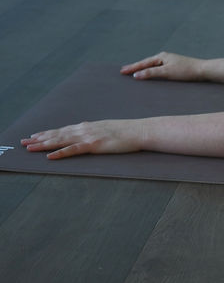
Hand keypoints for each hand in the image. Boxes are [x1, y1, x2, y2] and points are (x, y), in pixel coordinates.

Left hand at [21, 120, 143, 159]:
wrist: (140, 130)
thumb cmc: (128, 131)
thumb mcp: (109, 129)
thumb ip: (97, 131)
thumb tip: (89, 133)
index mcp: (88, 126)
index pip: (64, 130)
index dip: (48, 133)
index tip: (35, 136)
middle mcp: (85, 129)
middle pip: (58, 134)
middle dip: (39, 138)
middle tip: (23, 142)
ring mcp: (89, 136)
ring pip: (61, 141)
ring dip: (43, 145)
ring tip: (29, 148)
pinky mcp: (94, 145)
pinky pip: (73, 150)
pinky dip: (60, 153)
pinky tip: (50, 156)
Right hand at [121, 52, 203, 80]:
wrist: (203, 70)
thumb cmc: (186, 71)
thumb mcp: (167, 72)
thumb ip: (151, 73)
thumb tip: (136, 75)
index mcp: (161, 56)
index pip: (143, 63)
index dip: (132, 68)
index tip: (121, 71)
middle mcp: (165, 57)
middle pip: (146, 63)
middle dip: (135, 67)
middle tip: (123, 71)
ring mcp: (170, 61)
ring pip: (153, 66)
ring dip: (143, 69)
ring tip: (133, 72)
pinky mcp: (175, 66)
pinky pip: (159, 69)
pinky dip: (151, 71)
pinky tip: (150, 74)